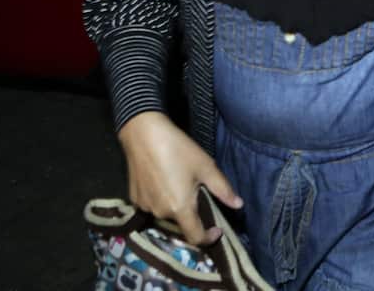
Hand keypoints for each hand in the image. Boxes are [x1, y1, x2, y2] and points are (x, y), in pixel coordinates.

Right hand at [117, 112, 241, 244]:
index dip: (208, 238)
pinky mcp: (134, 199)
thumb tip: (238, 205)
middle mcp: (160, 213)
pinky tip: (165, 182)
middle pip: (181, 223)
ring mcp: (144, 207)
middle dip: (192, 214)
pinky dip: (162, 200)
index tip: (217, 229)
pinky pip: (153, 206)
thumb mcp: (206, 167)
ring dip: (176, 206)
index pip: (195, 237)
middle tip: (198, 192)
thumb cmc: (179, 150)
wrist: (144, 135)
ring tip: (180, 184)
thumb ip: (223, 190)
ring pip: (166, 214)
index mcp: (180, 208)